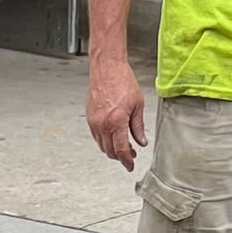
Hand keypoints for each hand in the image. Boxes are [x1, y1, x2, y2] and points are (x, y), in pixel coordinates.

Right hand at [87, 54, 146, 168]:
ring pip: (102, 146)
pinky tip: (112, 136)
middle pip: (111, 151)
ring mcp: (94, 122)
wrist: (106, 67)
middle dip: (120, 156)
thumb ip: (138, 126)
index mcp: (117, 122)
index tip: (130, 166)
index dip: (127, 161)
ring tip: (122, 145)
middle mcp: (103, 124)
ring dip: (112, 149)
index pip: (121, 150)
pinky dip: (104, 141)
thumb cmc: (122, 80)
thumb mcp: (137, 104)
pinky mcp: (89, 118)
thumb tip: (142, 142)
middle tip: (130, 154)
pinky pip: (96, 137)